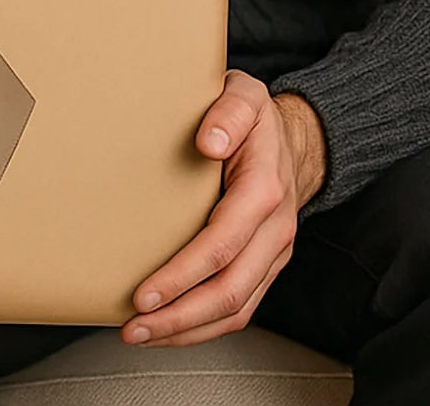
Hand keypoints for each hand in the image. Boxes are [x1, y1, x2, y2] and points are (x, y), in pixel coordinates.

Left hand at [121, 72, 325, 348]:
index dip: (183, 274)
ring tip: (142, 335)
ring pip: (237, 308)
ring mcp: (273, 252)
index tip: (146, 292)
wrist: (295, 137)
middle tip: (134, 327)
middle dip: (179, 316)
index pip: (222, 245)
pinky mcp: (265, 264)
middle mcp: (274, 230)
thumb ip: (227, 113)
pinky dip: (205, 324)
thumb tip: (209, 141)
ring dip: (188, 329)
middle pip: (229, 291)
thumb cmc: (256, 116)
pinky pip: (240, 305)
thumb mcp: (243, 95)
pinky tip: (172, 326)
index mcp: (264, 190)